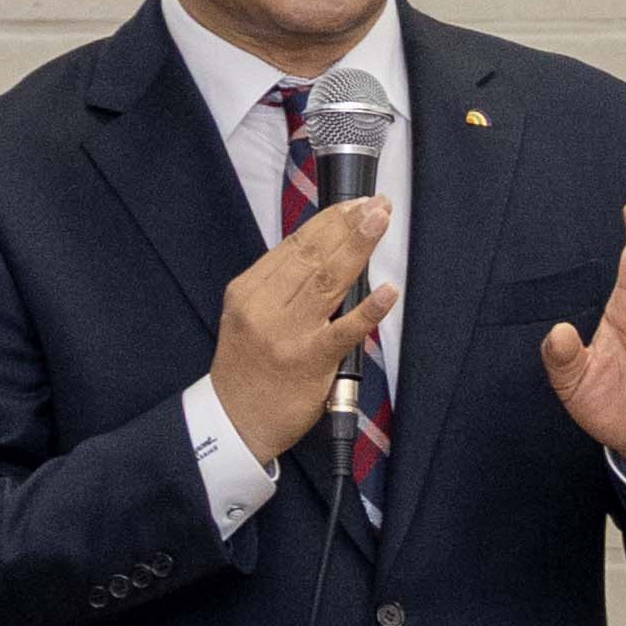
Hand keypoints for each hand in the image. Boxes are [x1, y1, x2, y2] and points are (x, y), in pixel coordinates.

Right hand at [209, 194, 394, 463]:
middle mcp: (265, 308)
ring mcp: (288, 334)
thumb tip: (322, 250)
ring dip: (357, 247)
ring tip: (380, 222)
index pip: (293, 246)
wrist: (236, 421)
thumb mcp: (246, 316)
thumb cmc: (249, 367)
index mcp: (248, 291)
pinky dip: (368, 309)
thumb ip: (277, 285)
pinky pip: (344, 331)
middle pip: (312, 256)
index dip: (328, 221)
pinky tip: (388, 291)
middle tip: (376, 204)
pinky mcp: (310, 362)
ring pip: (327, 281)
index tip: (354, 204)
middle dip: (347, 225)